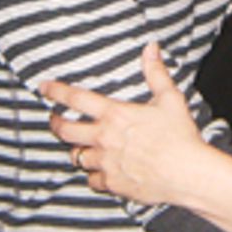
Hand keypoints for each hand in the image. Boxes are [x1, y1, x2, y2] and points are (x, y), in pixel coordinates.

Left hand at [40, 43, 203, 204]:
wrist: (187, 173)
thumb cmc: (180, 135)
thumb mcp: (169, 98)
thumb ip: (155, 73)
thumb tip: (150, 48)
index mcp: (115, 114)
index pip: (76, 98)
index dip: (56, 91)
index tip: (44, 87)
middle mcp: (104, 138)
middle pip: (66, 131)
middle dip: (56, 124)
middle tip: (55, 120)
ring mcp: (106, 163)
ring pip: (77, 157)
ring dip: (77, 150)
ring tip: (80, 147)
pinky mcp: (113, 183)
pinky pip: (92, 180)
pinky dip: (93, 175)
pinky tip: (99, 171)